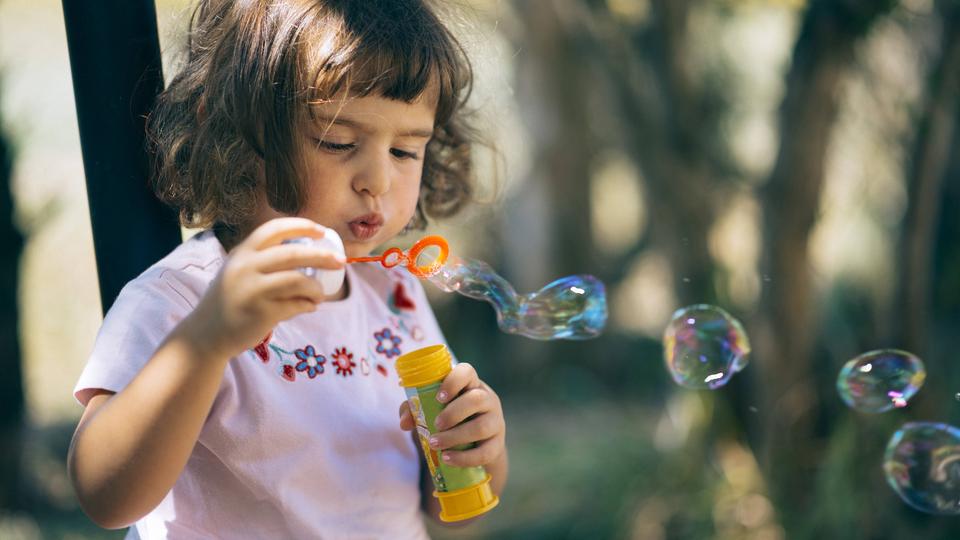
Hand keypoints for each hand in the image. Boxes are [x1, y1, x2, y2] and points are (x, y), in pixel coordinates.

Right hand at [184, 217, 345, 359]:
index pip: (274, 229)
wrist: (206, 333)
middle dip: (322, 256)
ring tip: (320, 294)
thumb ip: (264, 260)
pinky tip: (309, 307)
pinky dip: (308, 305)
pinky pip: (295, 305)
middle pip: (293, 253)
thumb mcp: (239, 270)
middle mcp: (246, 267)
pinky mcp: (260, 313)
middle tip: (340, 261)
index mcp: (243, 252)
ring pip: (298, 281)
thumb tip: (309, 254)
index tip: (322, 231)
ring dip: (316, 287)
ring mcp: (252, 290)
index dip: (302, 226)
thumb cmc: (231, 299)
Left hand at [399, 363, 505, 467]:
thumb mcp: (432, 411)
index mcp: (470, 385)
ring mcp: (496, 421)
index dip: (453, 381)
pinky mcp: (497, 444)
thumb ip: (414, 411)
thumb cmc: (450, 420)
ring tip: (435, 444)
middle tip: (436, 425)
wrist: (476, 446)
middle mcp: (487, 399)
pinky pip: (485, 452)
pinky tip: (447, 458)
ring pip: (481, 427)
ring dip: (455, 437)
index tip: (439, 397)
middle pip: (477, 399)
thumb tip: (404, 422)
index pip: (467, 372)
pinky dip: (464, 458)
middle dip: (453, 413)